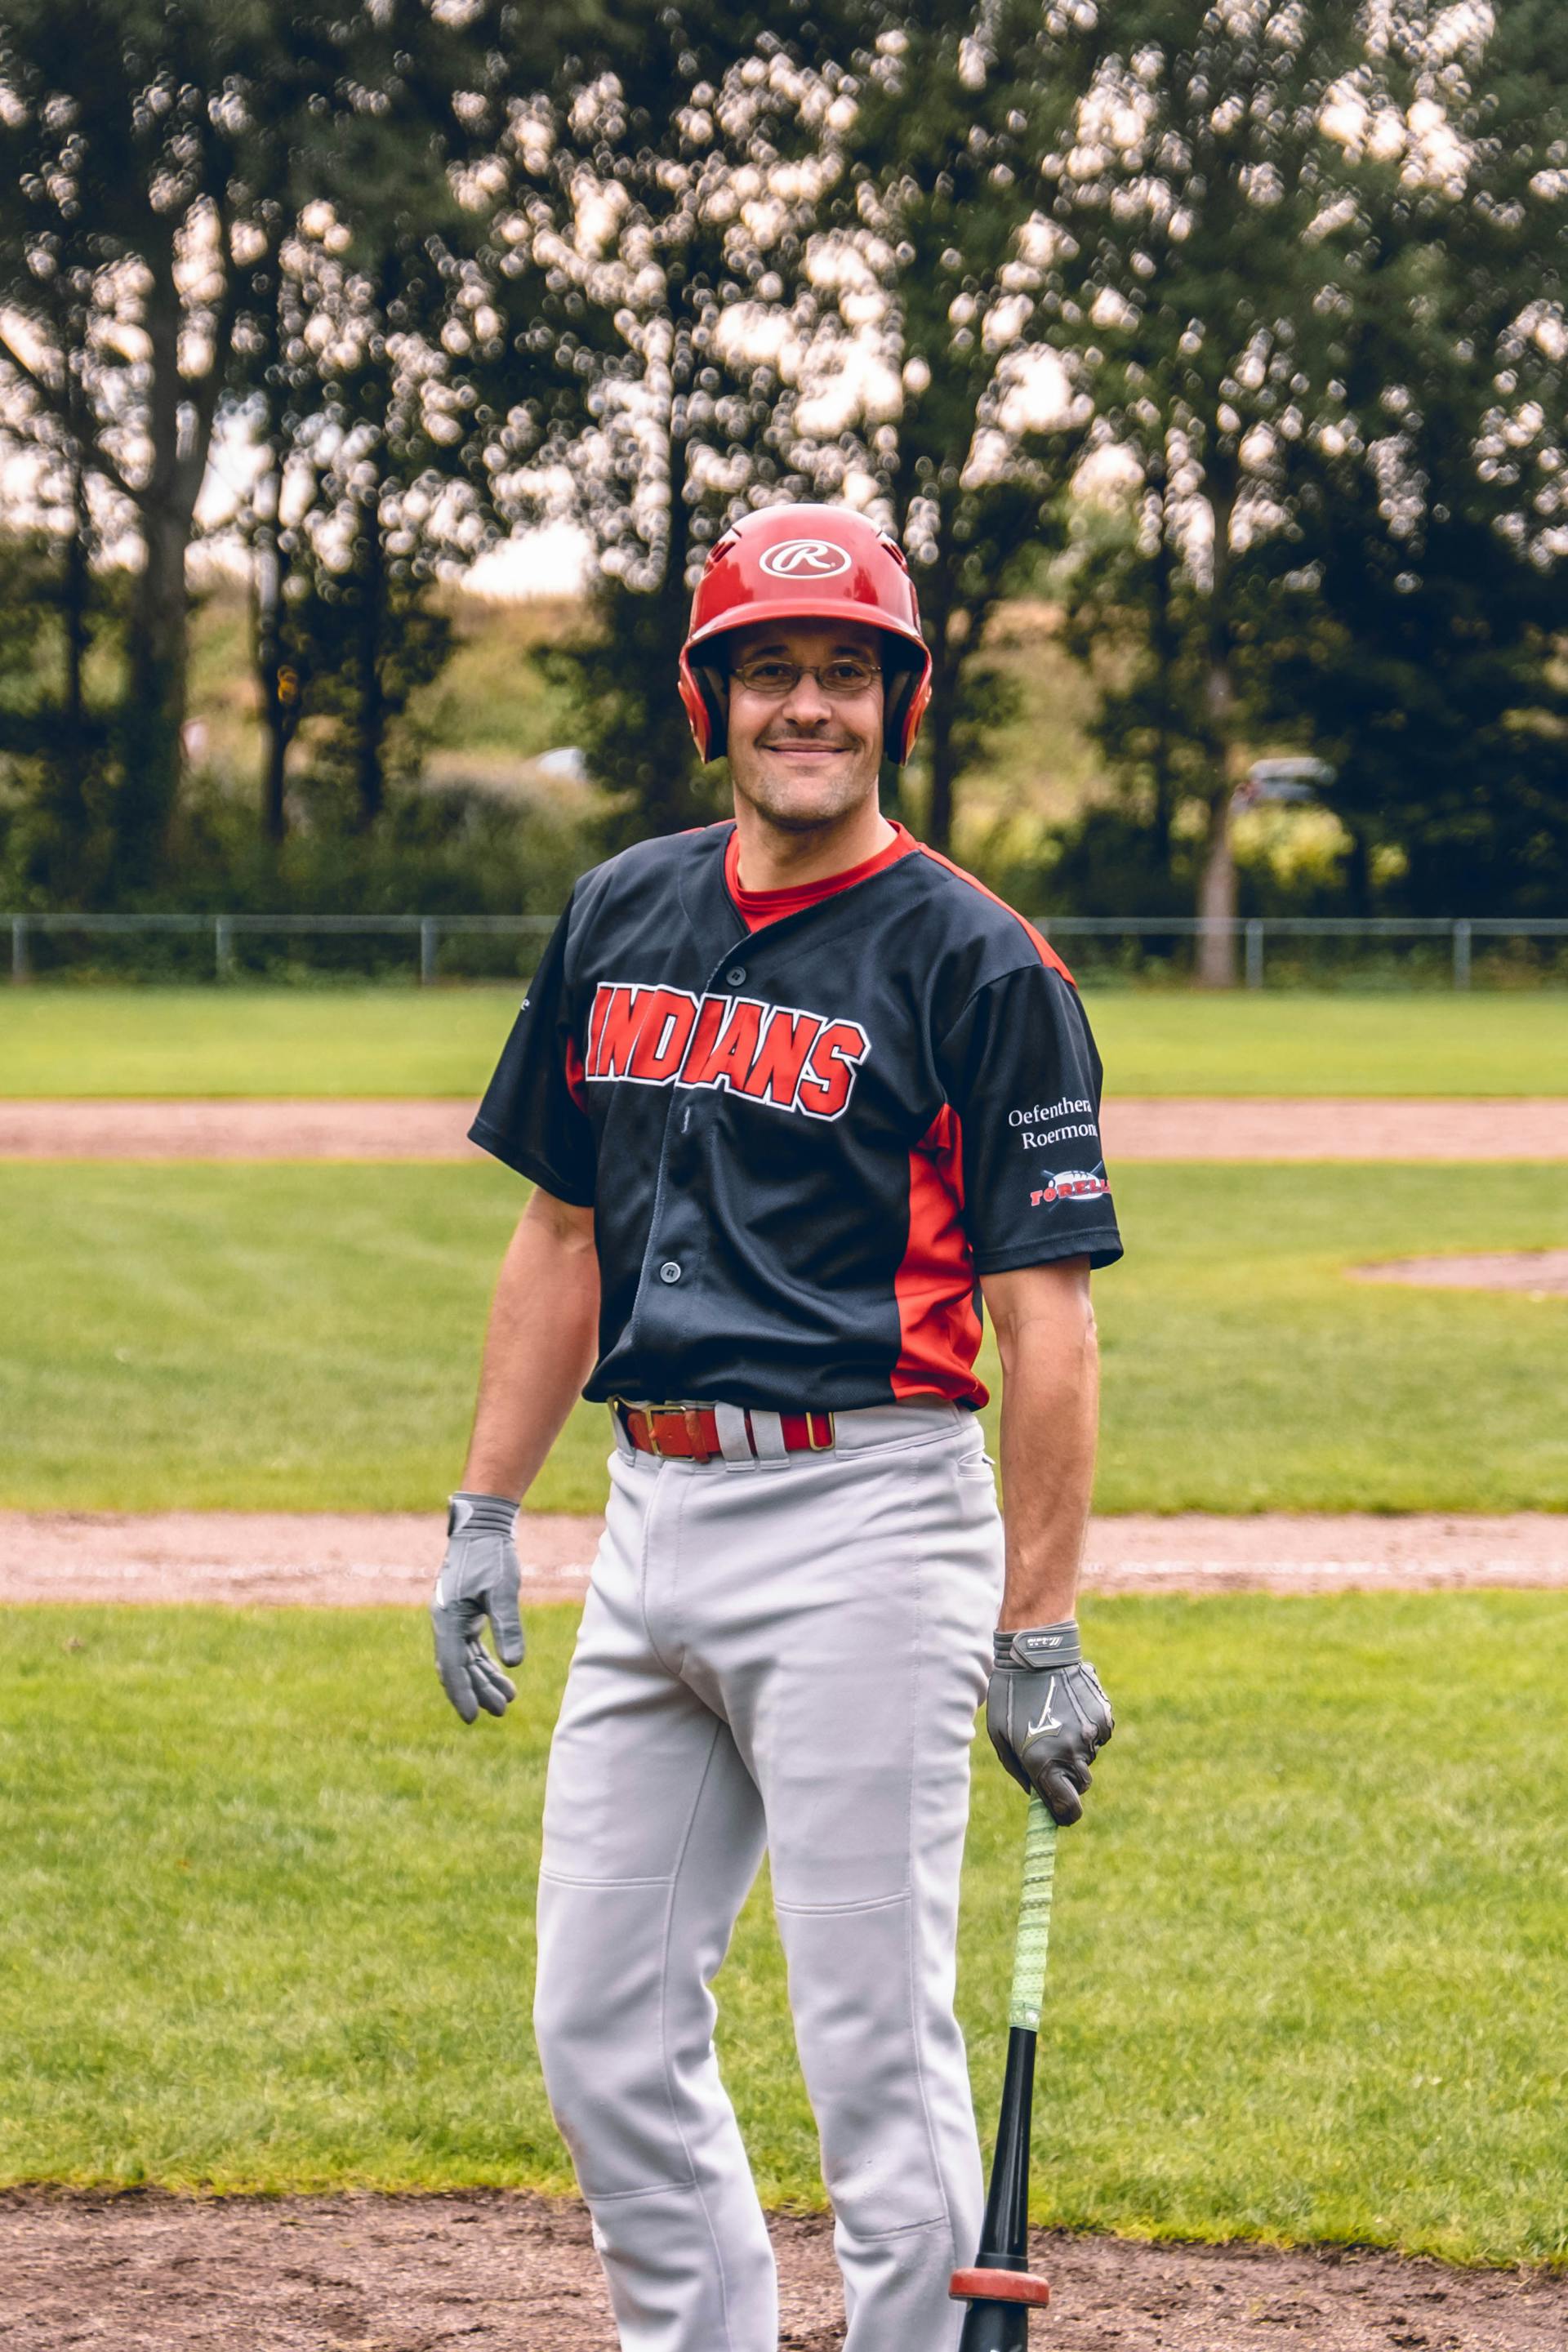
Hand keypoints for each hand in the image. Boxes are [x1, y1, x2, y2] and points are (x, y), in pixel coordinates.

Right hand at [431, 1492, 524, 1722]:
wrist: (483, 1525)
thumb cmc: (492, 1555)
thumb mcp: (503, 1591)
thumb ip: (508, 1626)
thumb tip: (513, 1664)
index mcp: (447, 1619)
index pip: (452, 1666)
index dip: (462, 1693)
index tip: (472, 1718)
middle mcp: (445, 1622)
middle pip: (459, 1667)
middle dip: (478, 1691)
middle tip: (502, 1711)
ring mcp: (454, 1618)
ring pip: (466, 1659)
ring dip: (484, 1679)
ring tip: (507, 1700)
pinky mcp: (464, 1613)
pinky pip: (471, 1646)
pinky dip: (485, 1662)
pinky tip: (502, 1675)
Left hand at [986, 1622, 1112, 1825]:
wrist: (1035, 1652)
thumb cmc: (1010, 1694)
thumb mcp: (1000, 1735)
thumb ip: (1018, 1770)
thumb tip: (1036, 1793)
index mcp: (1043, 1762)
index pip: (1068, 1809)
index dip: (1064, 1814)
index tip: (1059, 1811)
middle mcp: (1072, 1753)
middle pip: (1080, 1784)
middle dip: (1067, 1776)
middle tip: (1049, 1751)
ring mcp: (1092, 1734)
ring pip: (1088, 1755)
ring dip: (1075, 1746)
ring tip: (1055, 1717)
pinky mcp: (1105, 1717)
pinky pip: (1099, 1735)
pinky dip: (1087, 1728)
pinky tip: (1069, 1706)